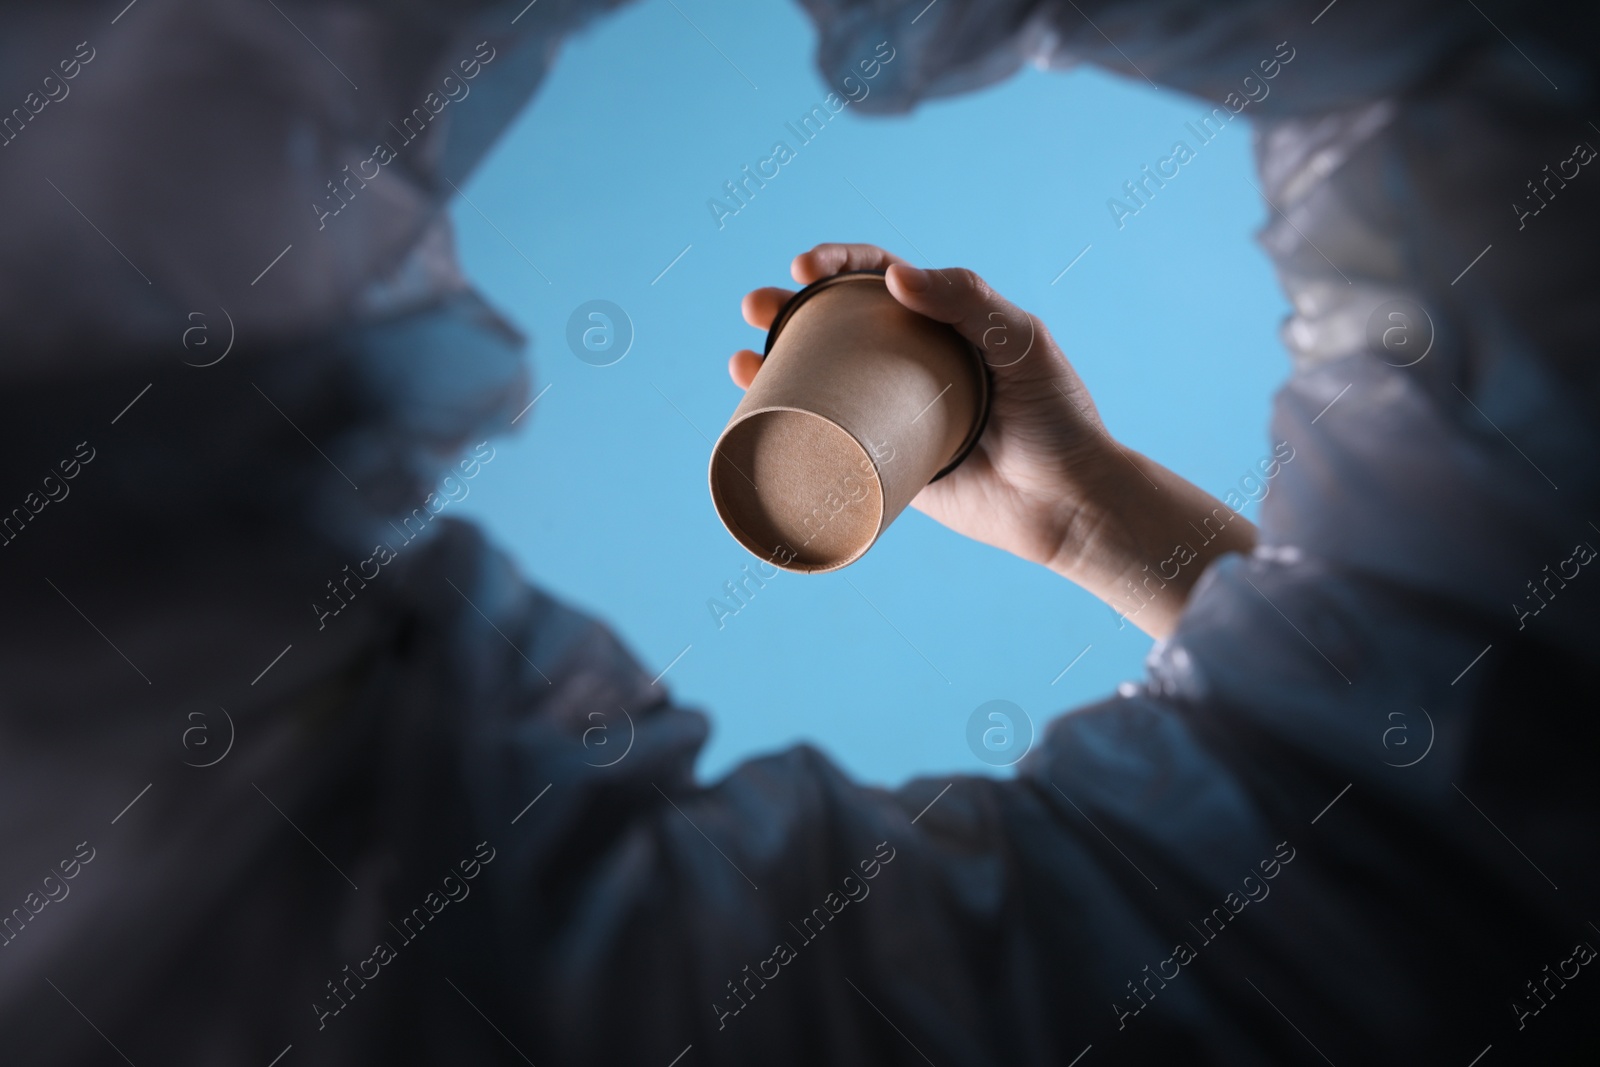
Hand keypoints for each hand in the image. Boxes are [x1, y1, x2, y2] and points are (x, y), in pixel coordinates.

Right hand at [729, 243, 1256, 638]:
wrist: (1068, 503)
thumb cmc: (1056, 415)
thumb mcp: (1021, 342)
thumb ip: (968, 301)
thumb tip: (891, 275)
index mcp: (938, 324)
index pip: (875, 278)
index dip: (836, 264)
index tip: (806, 268)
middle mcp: (907, 366)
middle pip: (833, 325)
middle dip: (786, 308)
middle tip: (758, 305)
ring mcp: (890, 416)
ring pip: (820, 380)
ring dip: (771, 363)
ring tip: (741, 357)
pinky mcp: (883, 468)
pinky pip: (827, 444)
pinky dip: (786, 427)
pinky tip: (755, 414)